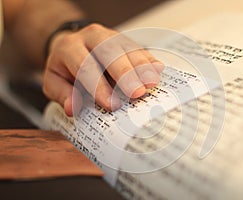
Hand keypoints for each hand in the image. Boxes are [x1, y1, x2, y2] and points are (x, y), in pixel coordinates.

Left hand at [43, 23, 163, 115]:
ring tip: (151, 83)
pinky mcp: (126, 40)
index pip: (85, 66)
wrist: (74, 47)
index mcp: (69, 47)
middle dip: (125, 73)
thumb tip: (73, 108)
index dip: (99, 87)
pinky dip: (148, 60)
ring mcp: (111, 36)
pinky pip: (139, 48)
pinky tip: (157, 70)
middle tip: (137, 92)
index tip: (111, 104)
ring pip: (128, 48)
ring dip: (141, 67)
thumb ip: (62, 94)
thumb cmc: (66, 67)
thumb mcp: (54, 81)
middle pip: (110, 52)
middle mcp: (92, 37)